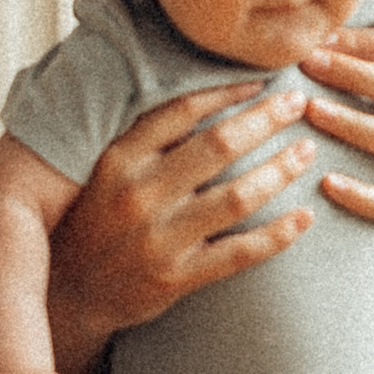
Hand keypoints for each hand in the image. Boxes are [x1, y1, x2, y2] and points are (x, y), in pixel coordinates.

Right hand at [44, 75, 320, 373]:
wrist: (67, 294)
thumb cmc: (91, 220)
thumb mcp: (101, 169)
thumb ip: (142, 135)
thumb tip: (200, 89)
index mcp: (119, 159)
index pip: (182, 110)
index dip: (227, 91)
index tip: (262, 80)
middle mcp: (139, 194)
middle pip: (219, 145)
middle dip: (267, 119)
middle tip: (298, 103)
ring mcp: (160, 239)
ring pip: (238, 196)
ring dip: (280, 170)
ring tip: (306, 151)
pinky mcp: (177, 278)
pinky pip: (241, 252)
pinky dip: (278, 234)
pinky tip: (305, 217)